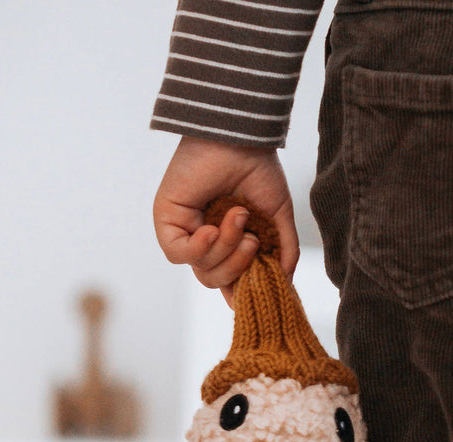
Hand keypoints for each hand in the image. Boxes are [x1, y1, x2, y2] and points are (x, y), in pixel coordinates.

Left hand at [153, 136, 299, 305]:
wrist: (240, 139)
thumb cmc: (259, 170)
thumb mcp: (278, 219)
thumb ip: (283, 253)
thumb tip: (285, 283)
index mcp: (230, 243)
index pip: (231, 281)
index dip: (244, 290)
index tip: (264, 288)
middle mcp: (206, 241)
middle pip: (215, 281)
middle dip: (237, 268)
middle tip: (252, 242)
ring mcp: (186, 232)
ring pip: (201, 269)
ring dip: (224, 249)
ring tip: (238, 218)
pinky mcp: (167, 221)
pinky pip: (177, 254)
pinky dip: (199, 248)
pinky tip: (211, 229)